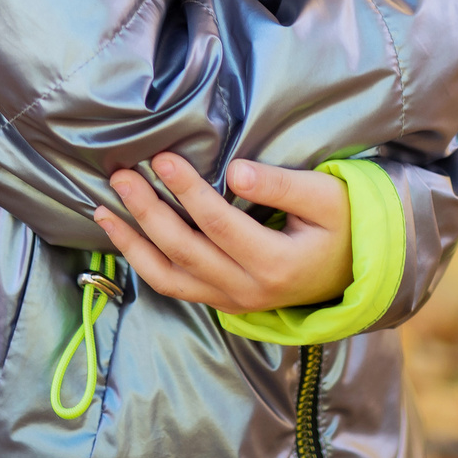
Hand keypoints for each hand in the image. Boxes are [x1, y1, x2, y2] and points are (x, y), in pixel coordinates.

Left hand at [92, 152, 351, 313]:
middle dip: (147, 211)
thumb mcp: (326, 198)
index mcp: (275, 264)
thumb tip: (234, 171)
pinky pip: (173, 285)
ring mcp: (231, 300)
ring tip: (102, 209)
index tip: (162, 157)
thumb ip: (281, 185)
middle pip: (184, 250)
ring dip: (132, 243)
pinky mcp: (221, 300)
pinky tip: (121, 234)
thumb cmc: (342, 226)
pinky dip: (142, 261)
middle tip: (121, 174)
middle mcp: (246, 290)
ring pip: (168, 277)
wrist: (354, 272)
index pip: (219, 223)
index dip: (187, 190)